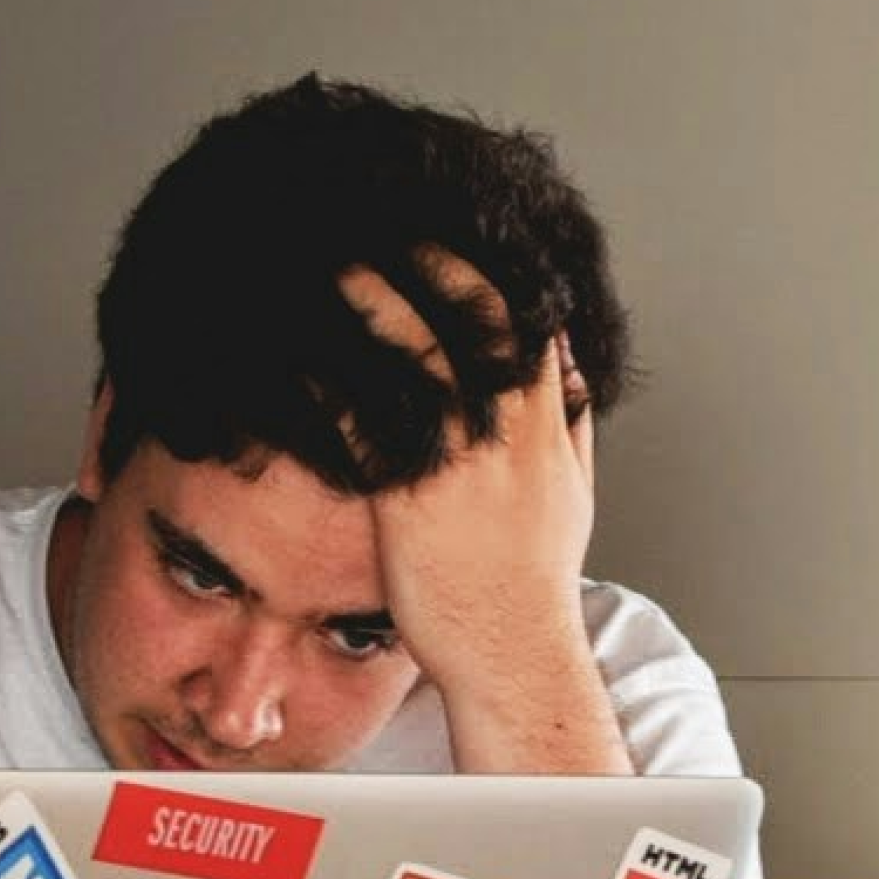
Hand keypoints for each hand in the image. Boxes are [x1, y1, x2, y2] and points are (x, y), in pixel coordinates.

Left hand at [337, 253, 596, 692]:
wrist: (514, 654)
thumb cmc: (534, 584)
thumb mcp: (573, 495)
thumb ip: (570, 427)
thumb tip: (570, 374)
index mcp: (547, 429)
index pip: (529, 324)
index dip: (493, 270)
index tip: (459, 234)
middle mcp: (507, 436)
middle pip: (477, 320)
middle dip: (435, 263)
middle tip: (392, 224)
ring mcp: (460, 464)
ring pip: (422, 355)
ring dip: (377, 300)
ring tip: (337, 262)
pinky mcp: (410, 499)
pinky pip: (371, 420)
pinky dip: (338, 378)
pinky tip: (305, 350)